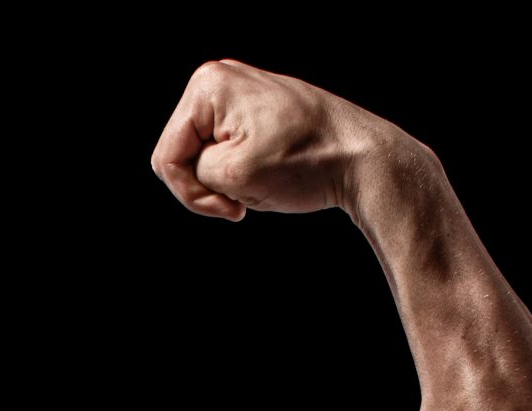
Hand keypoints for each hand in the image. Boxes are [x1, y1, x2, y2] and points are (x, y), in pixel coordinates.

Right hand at [148, 59, 398, 220]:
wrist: (364, 156)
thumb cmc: (307, 162)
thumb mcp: (233, 176)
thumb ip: (191, 171)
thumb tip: (193, 163)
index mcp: (209, 86)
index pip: (166, 157)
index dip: (190, 194)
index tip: (230, 210)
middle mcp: (220, 79)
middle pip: (181, 153)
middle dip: (208, 185)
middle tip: (243, 201)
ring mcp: (239, 92)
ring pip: (203, 157)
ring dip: (227, 182)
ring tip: (263, 183)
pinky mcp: (256, 109)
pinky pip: (226, 152)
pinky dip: (242, 173)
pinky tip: (271, 174)